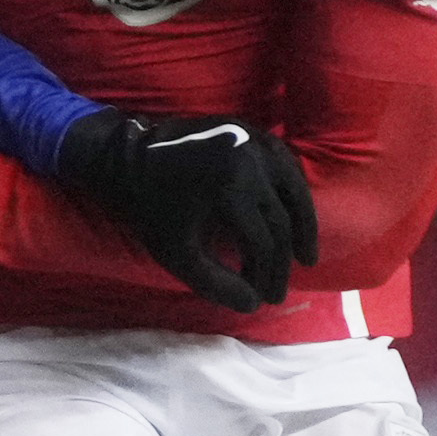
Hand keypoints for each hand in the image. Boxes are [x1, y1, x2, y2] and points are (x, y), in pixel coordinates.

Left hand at [54, 111, 320, 311]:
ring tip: (306, 259)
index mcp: (230, 185)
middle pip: (281, 221)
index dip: (267, 276)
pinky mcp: (254, 130)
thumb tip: (253, 305)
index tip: (265, 299)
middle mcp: (250, 158)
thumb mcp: (176, 253)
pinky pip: (286, 166)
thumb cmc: (152, 209)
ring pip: (295, 189)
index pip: (263, 242)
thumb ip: (214, 284)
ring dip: (304, 226)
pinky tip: (295, 219)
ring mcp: (254, 139)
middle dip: (281, 262)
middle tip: (278, 291)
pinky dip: (295, 194)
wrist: (131, 158)